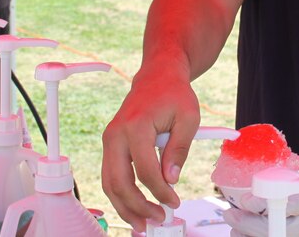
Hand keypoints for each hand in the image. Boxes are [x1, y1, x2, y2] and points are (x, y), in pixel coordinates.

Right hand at [100, 62, 200, 231]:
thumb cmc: (174, 94)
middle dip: (137, 206)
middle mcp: (116, 133)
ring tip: (142, 223)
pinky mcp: (111, 144)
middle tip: (157, 219)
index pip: (145, 169)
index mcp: (136, 125)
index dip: (160, 191)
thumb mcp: (189, 117)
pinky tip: (133, 208)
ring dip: (124, 206)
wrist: (157, 77)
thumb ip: (179, 149)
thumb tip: (170, 180)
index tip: (174, 202)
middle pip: (119, 181)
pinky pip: (110, 175)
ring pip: (109, 182)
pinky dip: (119, 195)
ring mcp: (110, 139)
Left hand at [223, 165, 298, 236]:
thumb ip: (289, 174)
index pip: (283, 203)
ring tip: (235, 225)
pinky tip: (244, 235)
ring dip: (245, 235)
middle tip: (230, 214)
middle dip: (244, 223)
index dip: (261, 202)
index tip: (246, 199)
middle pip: (269, 229)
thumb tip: (260, 164)